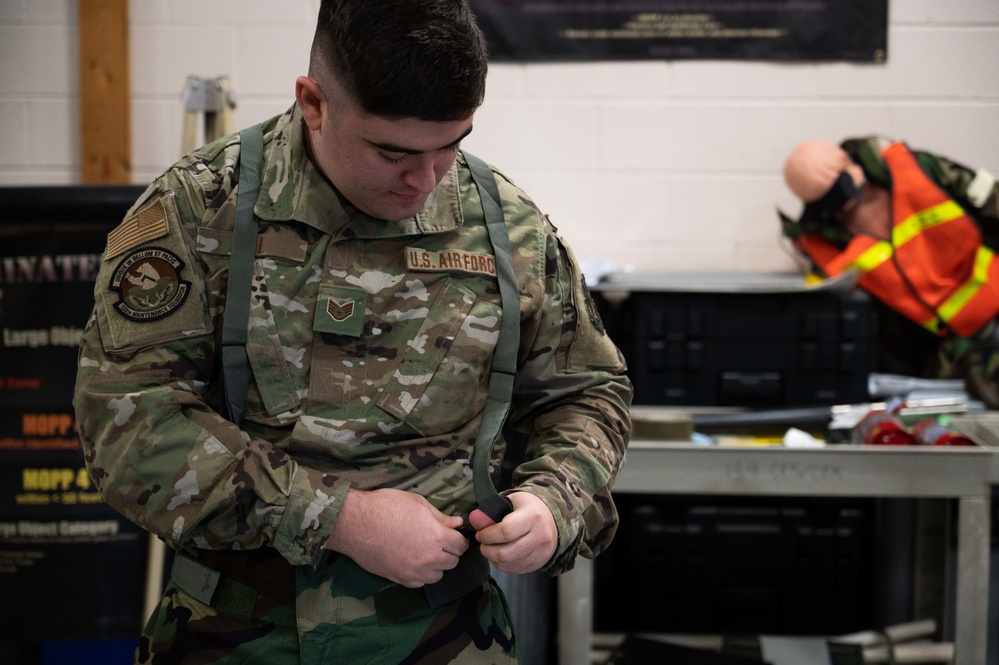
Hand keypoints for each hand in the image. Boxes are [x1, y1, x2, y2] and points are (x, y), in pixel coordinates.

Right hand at [325, 488, 468, 587]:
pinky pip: (420, 583)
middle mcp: (429, 558)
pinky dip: (420, 574)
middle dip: (449, 552)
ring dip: (436, 566)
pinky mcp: (399, 579)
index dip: (459, 539)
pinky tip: (412, 562)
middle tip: (438, 542)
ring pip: (438, 576)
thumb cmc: (386, 506)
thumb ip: (440, 516)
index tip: (452, 535)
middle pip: (452, 562)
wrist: (356, 523)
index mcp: (436, 536)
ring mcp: (414, 571)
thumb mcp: (417, 503)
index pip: (461, 545)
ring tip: (425, 553)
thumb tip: (458, 523)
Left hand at [467, 491, 556, 573]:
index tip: (481, 533)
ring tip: (491, 547)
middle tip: (484, 542)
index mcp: (533, 517)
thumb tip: (474, 518)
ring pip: (507, 564)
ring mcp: (540, 553)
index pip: (506, 531)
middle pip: (505, 553)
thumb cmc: (528, 508)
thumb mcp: (510, 502)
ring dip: (493, 557)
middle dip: (487, 549)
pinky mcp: (538, 564)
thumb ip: (491, 511)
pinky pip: (513, 569)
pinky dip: (502, 564)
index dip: (488, 534)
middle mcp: (540, 536)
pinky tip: (501, 553)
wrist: (552, 520)